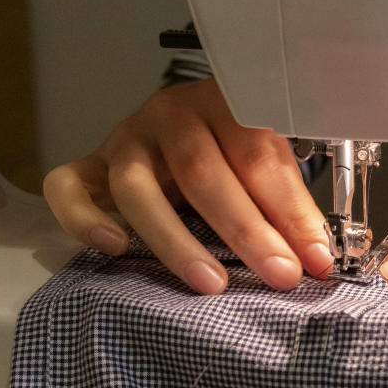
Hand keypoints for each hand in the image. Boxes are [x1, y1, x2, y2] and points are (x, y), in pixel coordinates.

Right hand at [43, 78, 332, 293]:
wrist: (178, 124)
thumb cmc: (229, 151)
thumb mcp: (263, 163)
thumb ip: (285, 201)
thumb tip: (318, 254)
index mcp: (225, 104)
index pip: (260, 156)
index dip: (292, 210)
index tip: (317, 256)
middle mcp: (172, 115)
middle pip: (204, 172)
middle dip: (247, 230)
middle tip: (280, 274)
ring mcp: (126, 138)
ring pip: (138, 187)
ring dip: (177, 240)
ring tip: (212, 283)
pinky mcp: (88, 164)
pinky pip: (69, 187)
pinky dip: (85, 218)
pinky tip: (116, 247)